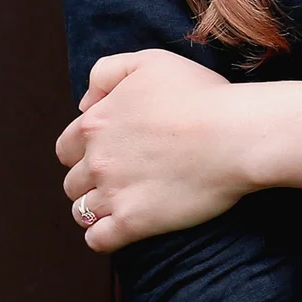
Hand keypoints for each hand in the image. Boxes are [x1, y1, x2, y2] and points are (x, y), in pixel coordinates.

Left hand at [55, 49, 246, 252]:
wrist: (235, 134)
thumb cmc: (200, 95)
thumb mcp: (151, 61)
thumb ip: (107, 72)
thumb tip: (84, 103)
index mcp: (97, 122)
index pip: (67, 146)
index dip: (84, 149)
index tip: (110, 150)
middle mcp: (97, 159)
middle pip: (73, 181)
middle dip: (91, 180)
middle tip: (122, 175)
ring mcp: (113, 193)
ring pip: (81, 212)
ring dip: (97, 208)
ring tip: (124, 201)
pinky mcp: (132, 223)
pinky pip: (97, 240)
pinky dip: (104, 236)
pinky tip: (122, 225)